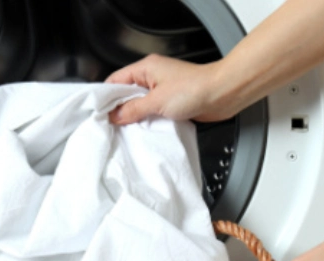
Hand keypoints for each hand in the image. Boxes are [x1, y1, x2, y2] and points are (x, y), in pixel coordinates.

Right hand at [105, 54, 242, 123]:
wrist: (222, 94)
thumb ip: (133, 109)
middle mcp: (153, 76)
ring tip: (128, 129)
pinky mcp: (172, 102)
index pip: (115, 80)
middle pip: (126, 94)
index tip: (100, 113)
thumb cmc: (195, 89)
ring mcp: (162, 89)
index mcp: (145, 68)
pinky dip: (149, 120)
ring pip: (140, 104)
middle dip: (120, 110)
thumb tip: (115, 116)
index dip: (106, 97)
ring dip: (136, 117)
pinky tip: (145, 130)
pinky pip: (153, 112)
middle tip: (113, 125)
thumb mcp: (157, 101)